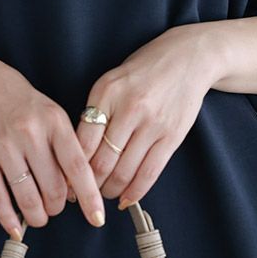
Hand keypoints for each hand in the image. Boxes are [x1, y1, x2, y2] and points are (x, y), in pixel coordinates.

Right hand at [0, 51, 105, 236]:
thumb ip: (63, 144)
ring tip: (39, 216)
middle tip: (55, 207)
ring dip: (37, 215)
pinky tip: (16, 228)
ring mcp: (4, 146)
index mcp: (54, 121)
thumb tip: (74, 186)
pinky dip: (9, 218)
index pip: (78, 167)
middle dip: (57, 207)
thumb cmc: (14, 96)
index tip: (97, 218)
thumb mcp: (48, 110)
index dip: (89, 198)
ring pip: (28, 198)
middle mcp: (30, 133)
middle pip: (54, 189)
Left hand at [73, 24, 218, 207]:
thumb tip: (77, 154)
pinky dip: (135, 192)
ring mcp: (152, 123)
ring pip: (124, 172)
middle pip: (101, 162)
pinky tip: (126, 199)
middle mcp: (129, 108)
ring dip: (111, 191)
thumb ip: (96, 113)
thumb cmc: (144, 72)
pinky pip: (149, 173)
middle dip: (90, 186)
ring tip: (106, 194)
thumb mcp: (112, 83)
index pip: (82, 141)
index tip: (67, 182)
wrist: (188, 58)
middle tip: (85, 194)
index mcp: (107, 92)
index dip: (72, 169)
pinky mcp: (172, 136)